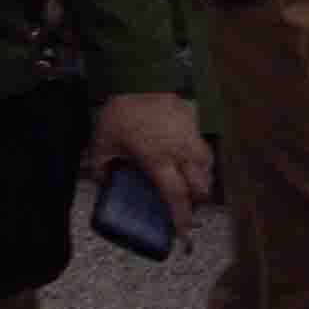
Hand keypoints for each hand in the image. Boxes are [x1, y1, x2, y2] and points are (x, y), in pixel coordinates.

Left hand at [87, 89, 210, 231]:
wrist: (138, 75)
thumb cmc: (120, 112)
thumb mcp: (103, 141)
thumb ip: (101, 166)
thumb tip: (103, 181)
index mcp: (158, 159)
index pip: (176, 196)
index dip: (182, 217)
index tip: (183, 232)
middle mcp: (180, 150)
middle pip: (200, 185)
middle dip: (196, 201)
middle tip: (186, 207)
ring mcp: (190, 135)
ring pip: (207, 166)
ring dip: (202, 180)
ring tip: (191, 185)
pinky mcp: (194, 121)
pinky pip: (203, 146)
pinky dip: (201, 159)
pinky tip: (190, 159)